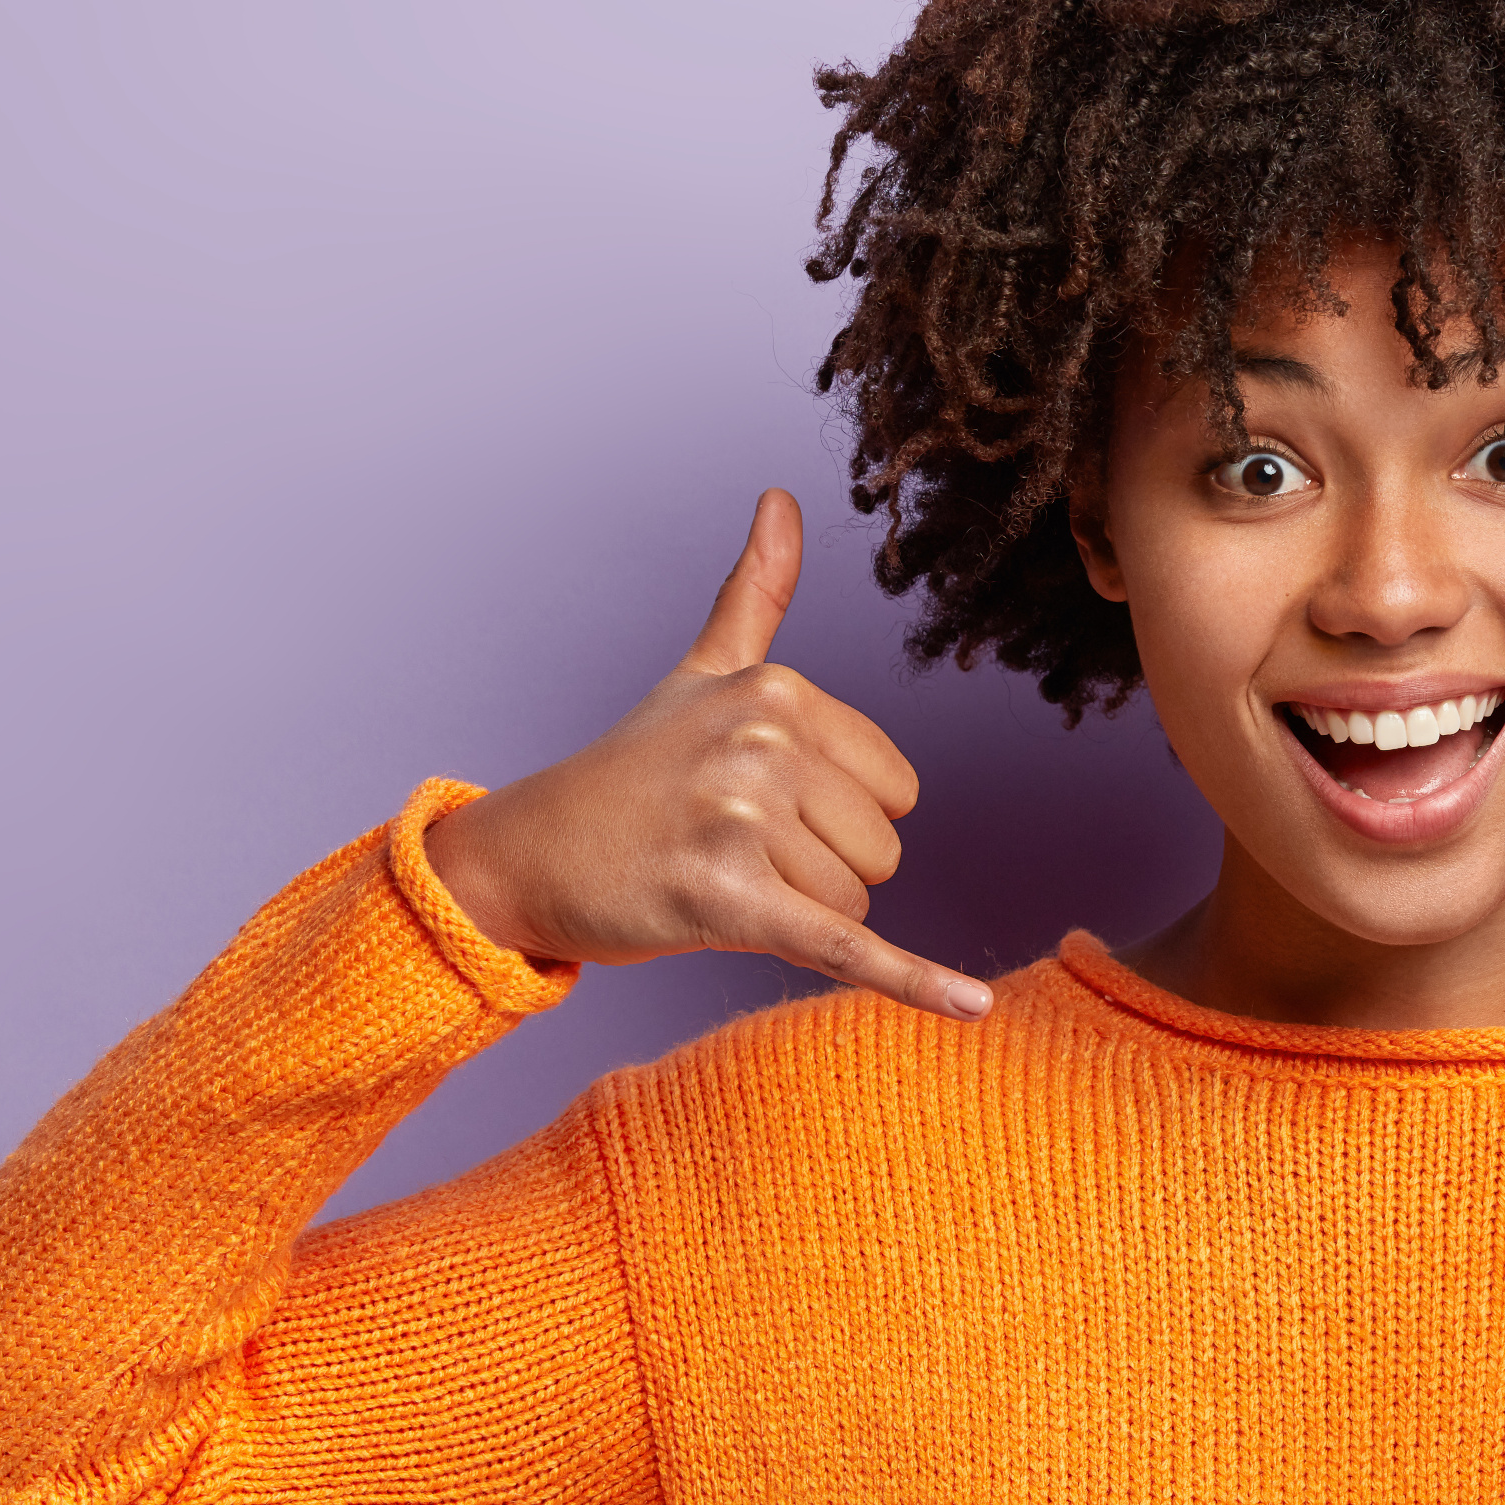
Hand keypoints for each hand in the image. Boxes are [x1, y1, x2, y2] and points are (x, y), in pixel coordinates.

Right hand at [425, 491, 989, 1017]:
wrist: (530, 855)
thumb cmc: (631, 772)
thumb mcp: (701, 673)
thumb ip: (755, 592)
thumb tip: (783, 496)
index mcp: (778, 690)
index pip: (896, 793)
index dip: (836, 819)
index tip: (756, 807)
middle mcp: (762, 743)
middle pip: (882, 853)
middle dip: (816, 872)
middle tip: (727, 851)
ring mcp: (740, 820)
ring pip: (854, 905)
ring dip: (792, 915)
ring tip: (713, 881)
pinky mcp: (726, 900)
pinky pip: (845, 948)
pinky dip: (913, 984)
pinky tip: (974, 1009)